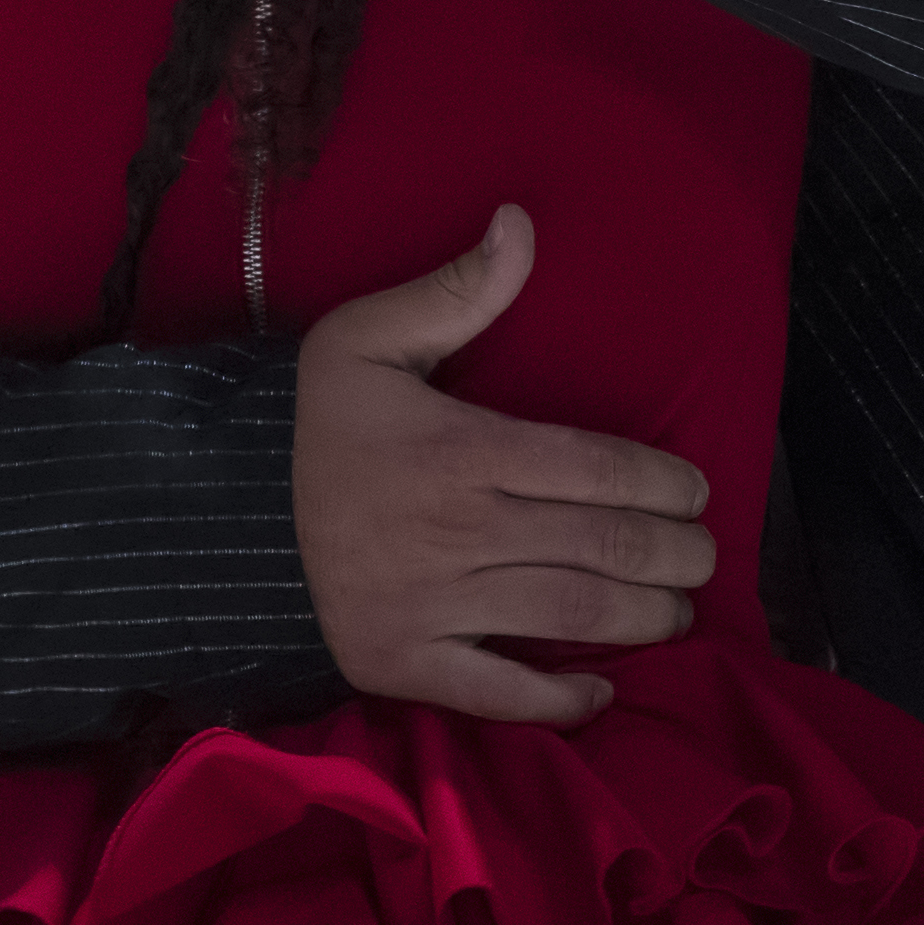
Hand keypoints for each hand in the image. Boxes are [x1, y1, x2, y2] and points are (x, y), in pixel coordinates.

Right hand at [295, 207, 715, 721]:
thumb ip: (457, 288)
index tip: (693, 489)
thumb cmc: (318, 425)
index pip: (593, 468)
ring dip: (644, 618)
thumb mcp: (369, 336)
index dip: (661, 482)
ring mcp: (428, 605)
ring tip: (675, 609)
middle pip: (601, 547)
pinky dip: (558, 702)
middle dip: (673, 554)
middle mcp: (453, 531)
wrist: (223, 512)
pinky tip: (600, 692)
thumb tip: (522, 222)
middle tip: (700, 554)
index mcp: (456, 450)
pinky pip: (499, 695)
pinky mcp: (403, 664)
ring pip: (571, 616)